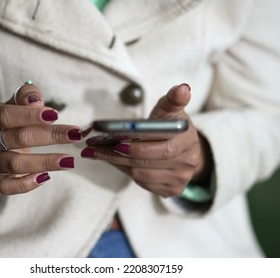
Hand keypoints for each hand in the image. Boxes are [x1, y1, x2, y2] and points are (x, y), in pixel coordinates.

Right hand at [0, 83, 81, 194]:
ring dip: (45, 162)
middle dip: (49, 136)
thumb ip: (26, 97)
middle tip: (76, 134)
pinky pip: (8, 186)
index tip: (55, 114)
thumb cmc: (11, 122)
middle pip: (17, 138)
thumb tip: (35, 99)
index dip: (29, 115)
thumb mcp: (16, 105)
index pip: (6, 115)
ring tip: (69, 161)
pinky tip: (46, 177)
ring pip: (14, 164)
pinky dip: (26, 184)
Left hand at [81, 84, 211, 196]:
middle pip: (147, 162)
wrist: (186, 149)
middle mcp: (187, 163)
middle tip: (92, 147)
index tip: (116, 142)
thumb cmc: (172, 126)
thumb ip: (173, 100)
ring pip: (141, 174)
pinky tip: (111, 161)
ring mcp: (179, 179)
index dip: (137, 147)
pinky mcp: (171, 190)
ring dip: (116, 164)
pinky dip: (125, 171)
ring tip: (95, 152)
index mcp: (188, 140)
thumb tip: (182, 89)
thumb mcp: (172, 111)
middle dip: (117, 155)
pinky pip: (143, 183)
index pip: (162, 147)